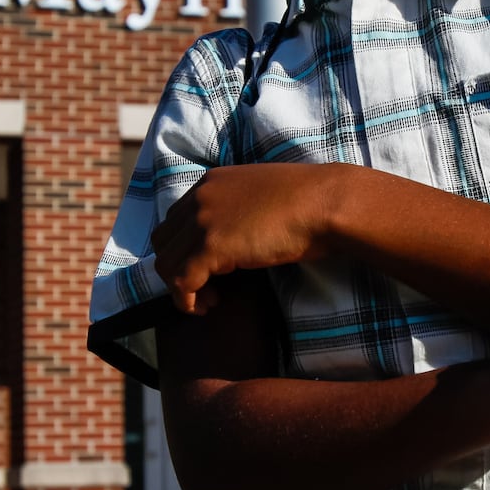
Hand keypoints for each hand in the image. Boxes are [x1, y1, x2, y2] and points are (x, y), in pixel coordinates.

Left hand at [151, 163, 339, 312]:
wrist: (326, 204)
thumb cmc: (309, 202)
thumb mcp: (263, 197)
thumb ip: (240, 209)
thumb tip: (236, 236)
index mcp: (212, 183)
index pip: (176, 220)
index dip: (185, 249)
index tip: (206, 269)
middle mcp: (200, 198)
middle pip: (164, 242)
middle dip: (179, 269)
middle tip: (206, 288)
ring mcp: (203, 221)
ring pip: (166, 264)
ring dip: (181, 288)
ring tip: (207, 301)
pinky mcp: (212, 246)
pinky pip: (181, 281)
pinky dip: (187, 300)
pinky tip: (205, 307)